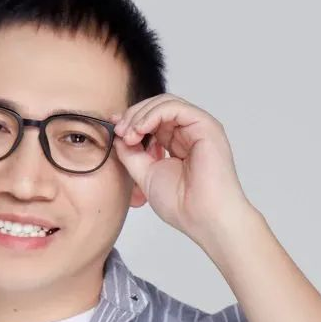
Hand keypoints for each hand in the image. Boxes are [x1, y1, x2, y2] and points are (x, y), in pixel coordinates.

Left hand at [112, 93, 254, 244]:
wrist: (203, 218)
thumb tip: (118, 136)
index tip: (115, 131)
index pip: (152, 120)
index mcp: (177, 144)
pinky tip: (140, 129)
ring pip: (165, 103)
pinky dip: (153, 114)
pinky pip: (175, 108)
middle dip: (133, 116)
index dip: (131, 121)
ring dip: (141, 115)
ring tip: (129, 133)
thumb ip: (131, 153)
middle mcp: (189, 133)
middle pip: (157, 107)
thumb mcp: (145, 173)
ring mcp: (198, 128)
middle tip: (119, 131)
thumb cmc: (181, 204)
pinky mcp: (205, 126)